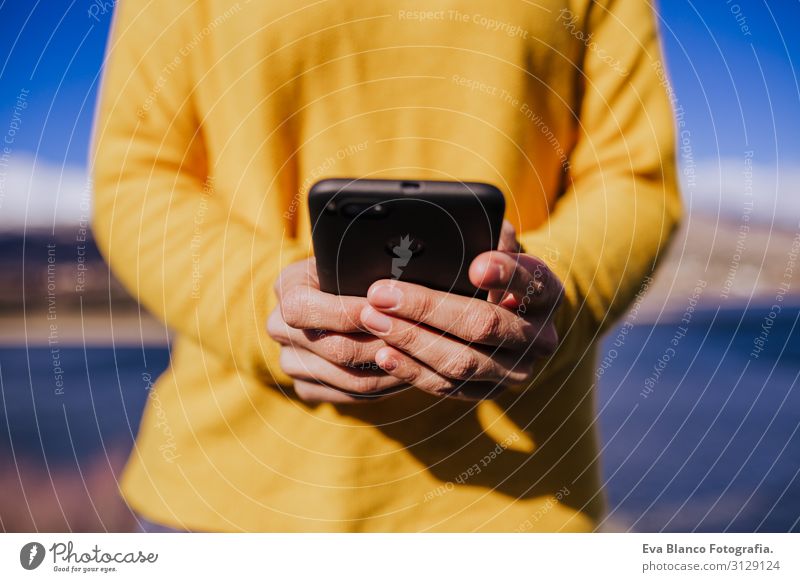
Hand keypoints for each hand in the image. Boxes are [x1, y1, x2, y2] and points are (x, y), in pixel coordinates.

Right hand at [267, 259, 405, 403]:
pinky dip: (383, 386)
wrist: (340, 293)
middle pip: (335, 349)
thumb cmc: (354, 270)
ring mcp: (291, 362)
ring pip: (349, 379)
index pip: (304, 308)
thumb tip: (396, 288)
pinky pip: (350, 396)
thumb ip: (365, 270)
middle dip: (382, 344)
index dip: (347, 312)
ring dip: (390, 370)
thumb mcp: (353, 259)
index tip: (386, 309)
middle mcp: (279, 328)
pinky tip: (407, 372)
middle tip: (419, 341)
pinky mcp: (307, 387)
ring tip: (422, 360)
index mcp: (286, 289)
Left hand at [359, 223, 563, 399]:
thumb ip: (487, 233)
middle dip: (427, 307)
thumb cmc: (490, 268)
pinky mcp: (487, 392)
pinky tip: (383, 353)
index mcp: (547, 293)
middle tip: (381, 293)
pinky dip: (411, 370)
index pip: (532, 281)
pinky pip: (447, 386)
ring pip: (461, 361)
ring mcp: (515, 371)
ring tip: (373, 320)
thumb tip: (471, 224)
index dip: (505, 274)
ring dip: (411, 340)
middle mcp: (538, 336)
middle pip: (483, 325)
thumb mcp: (495, 245)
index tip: (475, 266)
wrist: (505, 316)